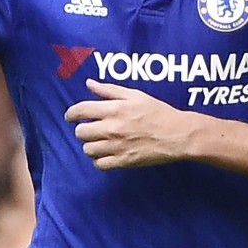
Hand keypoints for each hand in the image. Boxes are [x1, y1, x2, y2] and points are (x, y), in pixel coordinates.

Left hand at [64, 79, 191, 169]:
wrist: (177, 134)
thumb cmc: (157, 111)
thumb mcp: (134, 95)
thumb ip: (109, 90)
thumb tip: (89, 84)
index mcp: (114, 109)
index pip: (81, 111)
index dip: (71, 113)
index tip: (70, 116)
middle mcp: (112, 128)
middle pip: (81, 132)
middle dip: (82, 129)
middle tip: (90, 128)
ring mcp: (117, 147)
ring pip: (88, 149)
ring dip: (90, 144)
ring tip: (99, 141)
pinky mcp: (123, 161)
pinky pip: (99, 164)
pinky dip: (99, 160)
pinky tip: (105, 153)